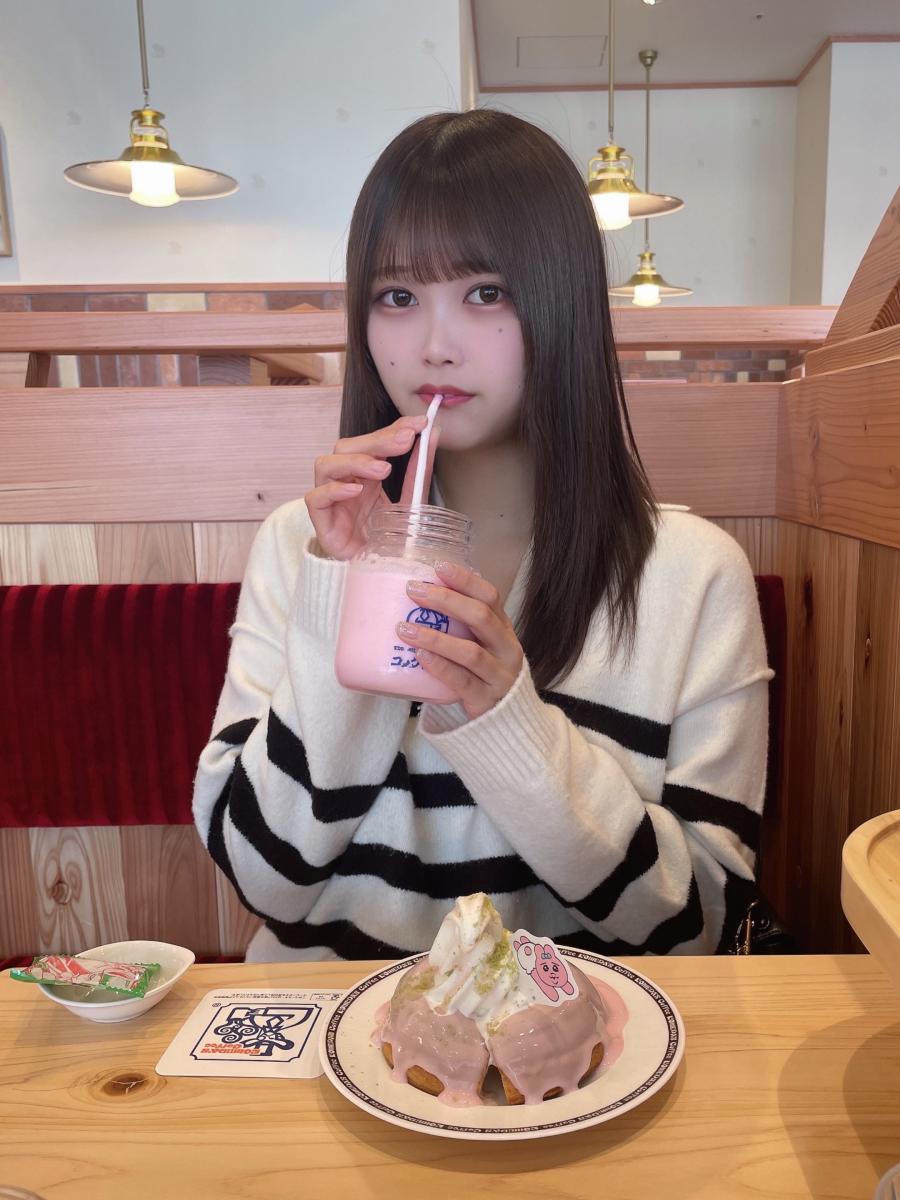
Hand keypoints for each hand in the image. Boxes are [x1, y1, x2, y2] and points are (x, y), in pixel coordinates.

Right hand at [305, 415, 427, 559]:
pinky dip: (333, 490)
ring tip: (383, 469)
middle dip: (376, 441)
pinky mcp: (322, 523)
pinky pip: (315, 498)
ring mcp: (330, 501)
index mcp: (364, 475)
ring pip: (326, 465)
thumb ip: (419, 471)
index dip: (392, 428)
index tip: (417, 424)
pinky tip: (356, 490)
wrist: (381, 578)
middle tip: (405, 441)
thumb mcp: (411, 503)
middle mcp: (344, 482)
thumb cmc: (390, 541)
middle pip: (347, 447)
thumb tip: (434, 434)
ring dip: (355, 462)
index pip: (372, 442)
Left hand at [397, 562, 524, 719]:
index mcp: (504, 629)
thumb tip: (417, 593)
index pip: (490, 596)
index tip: (439, 566)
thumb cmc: (482, 674)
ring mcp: (499, 675)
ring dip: (435, 637)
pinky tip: (420, 656)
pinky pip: (461, 681)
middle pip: (481, 617)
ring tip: (405, 629)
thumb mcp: (480, 644)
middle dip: (446, 601)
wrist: (504, 719)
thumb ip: (460, 624)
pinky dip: (439, 666)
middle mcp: (506, 648)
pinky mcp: (486, 699)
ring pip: (470, 652)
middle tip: (414, 591)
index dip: (466, 580)